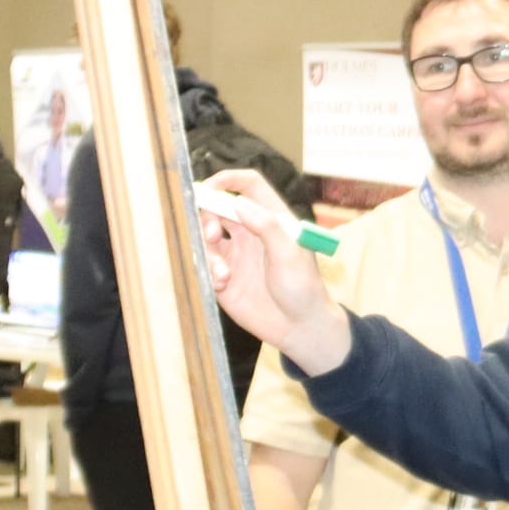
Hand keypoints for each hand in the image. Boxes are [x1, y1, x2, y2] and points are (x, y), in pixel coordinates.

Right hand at [198, 169, 348, 372]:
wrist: (300, 328)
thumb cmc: (304, 289)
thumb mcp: (290, 254)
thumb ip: (267, 226)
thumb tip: (239, 203)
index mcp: (271, 219)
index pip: (247, 185)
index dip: (227, 180)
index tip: (209, 187)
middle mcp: (250, 232)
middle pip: (218, 207)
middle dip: (207, 216)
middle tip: (212, 234)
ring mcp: (235, 254)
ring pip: (205, 235)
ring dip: (207, 249)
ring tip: (223, 272)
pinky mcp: (223, 277)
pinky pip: (204, 263)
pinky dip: (208, 270)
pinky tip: (223, 284)